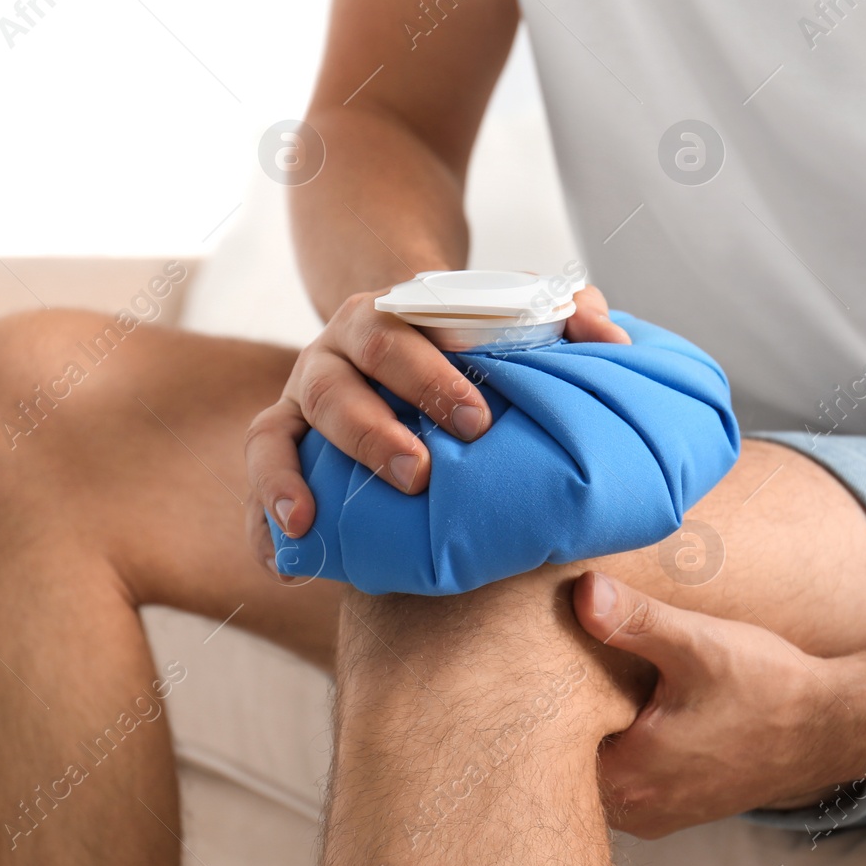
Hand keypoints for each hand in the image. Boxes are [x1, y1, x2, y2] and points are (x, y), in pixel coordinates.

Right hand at [245, 283, 628, 574]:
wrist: (401, 329)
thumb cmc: (464, 336)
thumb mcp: (510, 311)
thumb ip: (563, 309)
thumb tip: (606, 332)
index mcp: (385, 316)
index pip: (401, 335)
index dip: (433, 376)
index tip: (479, 420)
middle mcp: (332, 354)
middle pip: (337, 384)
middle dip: (374, 429)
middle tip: (421, 472)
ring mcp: (299, 400)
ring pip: (279, 429)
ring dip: (296, 476)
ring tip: (316, 520)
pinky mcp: (281, 442)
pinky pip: (260, 477)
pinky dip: (264, 515)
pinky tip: (289, 556)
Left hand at [572, 572, 865, 837]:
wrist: (830, 723)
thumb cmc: (766, 687)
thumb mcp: (696, 644)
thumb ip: (635, 620)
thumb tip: (584, 592)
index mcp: (630, 775)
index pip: (550, 748)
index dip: (546, 703)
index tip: (549, 666)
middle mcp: (638, 808)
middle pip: (570, 763)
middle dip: (569, 718)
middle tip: (571, 668)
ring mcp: (658, 813)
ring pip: (599, 774)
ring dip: (599, 734)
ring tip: (606, 685)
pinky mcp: (678, 806)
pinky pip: (629, 781)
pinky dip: (625, 749)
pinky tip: (639, 711)